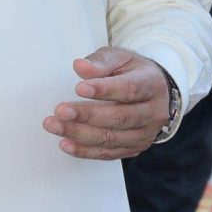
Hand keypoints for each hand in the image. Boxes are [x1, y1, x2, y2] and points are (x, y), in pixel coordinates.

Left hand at [42, 46, 170, 159]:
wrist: (156, 92)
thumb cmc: (132, 72)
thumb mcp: (120, 58)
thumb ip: (100, 62)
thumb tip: (80, 66)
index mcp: (151, 84)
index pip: (129, 89)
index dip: (104, 90)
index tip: (79, 88)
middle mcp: (153, 112)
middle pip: (119, 118)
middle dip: (87, 116)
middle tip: (61, 111)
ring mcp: (145, 134)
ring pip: (112, 139)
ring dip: (80, 134)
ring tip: (56, 126)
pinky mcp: (134, 148)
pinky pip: (108, 153)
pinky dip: (85, 150)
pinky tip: (66, 143)